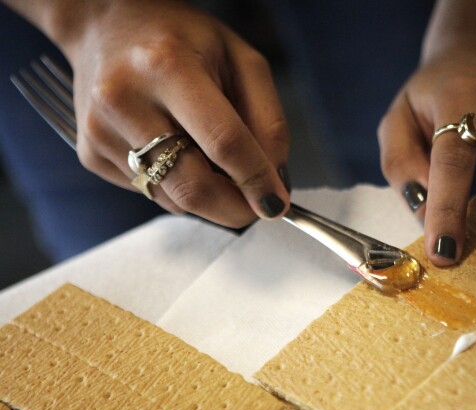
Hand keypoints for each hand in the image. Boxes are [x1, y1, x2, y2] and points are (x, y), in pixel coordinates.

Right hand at [47, 0, 290, 225]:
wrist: (105, 24)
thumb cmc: (184, 40)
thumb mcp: (241, 60)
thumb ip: (268, 120)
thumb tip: (275, 179)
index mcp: (167, 66)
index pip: (223, 141)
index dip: (256, 180)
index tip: (276, 202)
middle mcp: (125, 99)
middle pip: (193, 185)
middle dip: (235, 209)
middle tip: (258, 206)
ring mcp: (101, 131)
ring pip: (174, 199)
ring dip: (209, 196)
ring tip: (214, 160)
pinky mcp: (90, 153)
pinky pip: (151, 193)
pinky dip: (177, 185)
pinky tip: (174, 148)